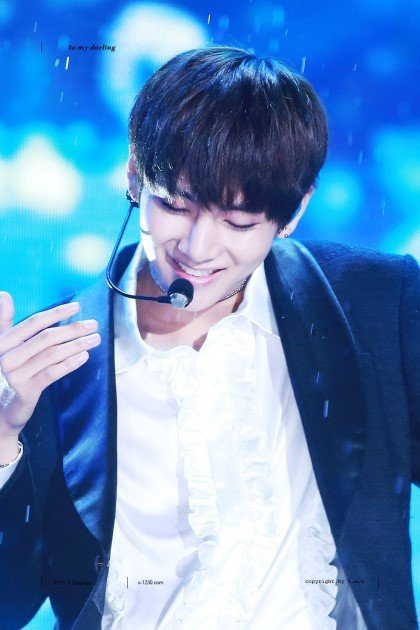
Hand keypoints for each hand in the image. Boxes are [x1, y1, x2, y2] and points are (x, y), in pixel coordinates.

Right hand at [0, 291, 100, 445]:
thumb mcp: (6, 347)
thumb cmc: (8, 373)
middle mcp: (6, 357)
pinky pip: (52, 372)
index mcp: (2, 342)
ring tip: (94, 339)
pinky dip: (70, 363)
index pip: (33, 323)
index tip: (76, 307)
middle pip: (46, 337)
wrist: (2, 410)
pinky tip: (84, 356)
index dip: (56, 313)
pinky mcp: (26, 390)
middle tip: (93, 325)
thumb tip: (4, 294)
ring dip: (77, 344)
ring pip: (52, 354)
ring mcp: (15, 374)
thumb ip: (6, 323)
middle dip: (72, 329)